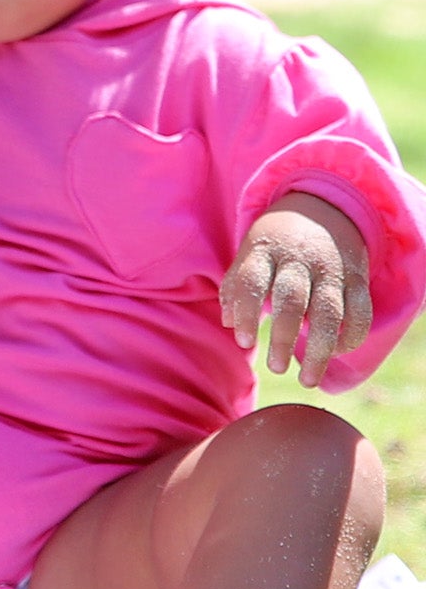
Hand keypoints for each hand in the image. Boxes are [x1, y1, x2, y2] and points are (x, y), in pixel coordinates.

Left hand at [220, 193, 372, 387]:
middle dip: (284, 338)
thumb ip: (236, 287)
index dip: (246, 313)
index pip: (252, 281)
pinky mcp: (357, 278)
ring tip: (307, 380)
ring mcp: (331, 269)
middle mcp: (299, 260)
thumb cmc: (276, 244)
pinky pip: (360, 311)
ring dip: (320, 350)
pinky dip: (351, 336)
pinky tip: (335, 353)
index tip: (245, 343)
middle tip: (276, 368)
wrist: (323, 208)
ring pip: (330, 312)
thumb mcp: (250, 253)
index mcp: (266, 251)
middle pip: (292, 300)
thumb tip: (228, 323)